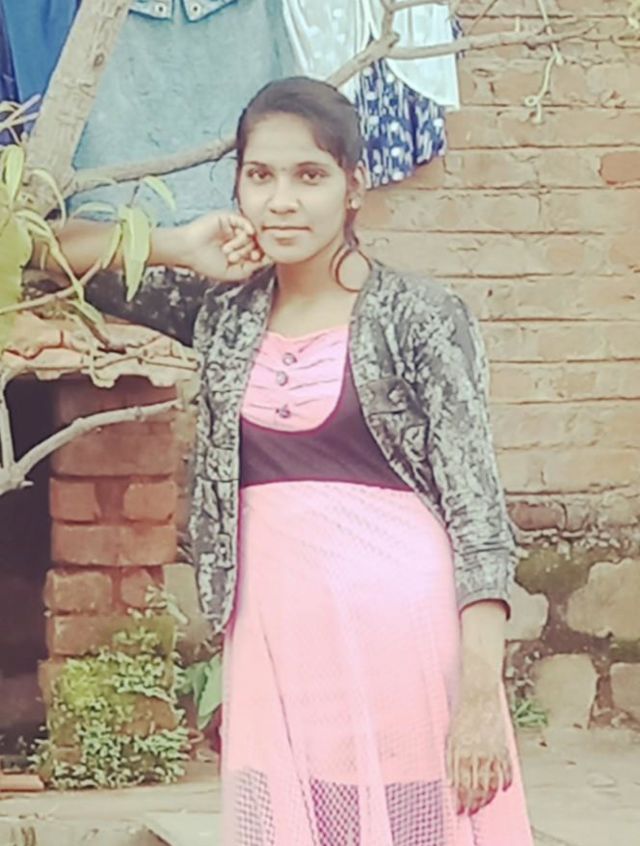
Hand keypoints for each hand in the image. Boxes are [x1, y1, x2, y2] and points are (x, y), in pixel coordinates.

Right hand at [169, 210, 270, 280]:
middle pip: (256, 242)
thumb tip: (270, 260)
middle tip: (232, 257)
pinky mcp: (227, 218)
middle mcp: (238, 239)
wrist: (189, 252)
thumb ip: (252, 267)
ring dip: (242, 243)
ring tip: (227, 251)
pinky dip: (247, 226)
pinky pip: (244, 219)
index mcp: (240, 252)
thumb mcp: (234, 272)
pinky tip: (246, 233)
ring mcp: (233, 228)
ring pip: (250, 232)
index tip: (254, 260)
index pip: (259, 251)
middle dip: (247, 251)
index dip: (261, 256)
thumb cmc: (207, 264)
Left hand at [446, 676, 512, 815]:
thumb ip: (452, 757)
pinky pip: (505, 769)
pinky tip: (503, 789)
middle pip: (475, 786)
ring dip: (487, 797)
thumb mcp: (452, 735)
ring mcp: (491, 750)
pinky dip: (505, 781)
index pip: (460, 782)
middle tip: (470, 813)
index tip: (458, 811)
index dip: (460, 799)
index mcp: (460, 749)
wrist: (479, 694)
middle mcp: (476, 752)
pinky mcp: (503, 745)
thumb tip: (452, 781)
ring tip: (484, 805)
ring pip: (490, 782)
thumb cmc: (462, 713)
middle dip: (472, 803)